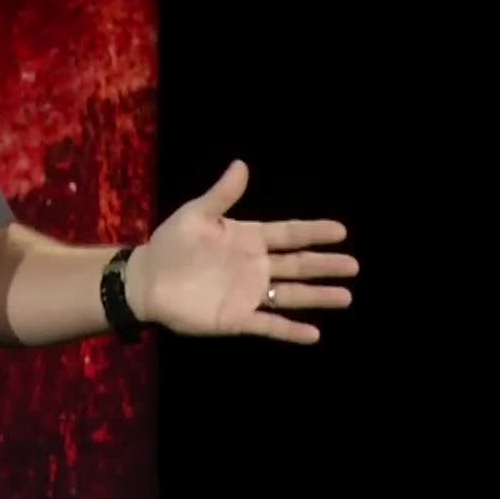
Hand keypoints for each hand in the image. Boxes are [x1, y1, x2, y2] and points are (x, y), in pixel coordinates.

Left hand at [133, 160, 356, 342]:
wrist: (145, 281)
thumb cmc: (170, 244)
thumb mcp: (195, 215)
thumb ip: (221, 195)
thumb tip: (241, 164)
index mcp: (247, 238)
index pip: (288, 234)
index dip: (313, 233)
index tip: (340, 231)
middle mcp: (254, 266)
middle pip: (297, 265)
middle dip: (325, 265)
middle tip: (354, 265)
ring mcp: (248, 293)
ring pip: (291, 295)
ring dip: (318, 296)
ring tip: (346, 296)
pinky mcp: (237, 318)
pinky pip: (270, 325)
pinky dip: (291, 330)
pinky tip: (315, 334)